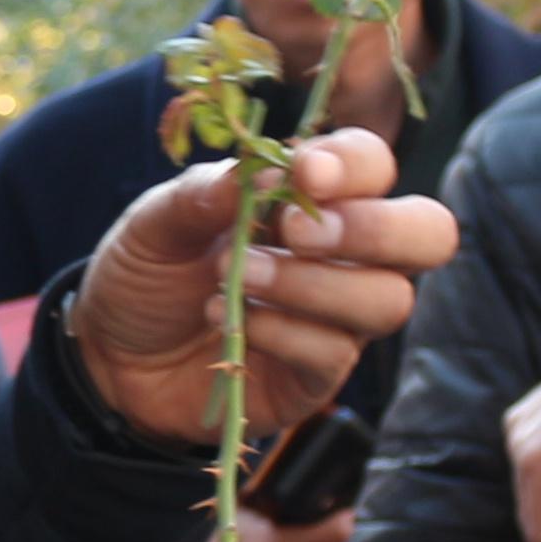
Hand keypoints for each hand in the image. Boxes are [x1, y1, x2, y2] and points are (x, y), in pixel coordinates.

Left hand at [71, 128, 457, 451]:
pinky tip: (233, 321)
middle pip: (428, 234)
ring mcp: (338, 319)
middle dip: (376, 227)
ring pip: (387, 300)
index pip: (374, 165)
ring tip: (239, 276)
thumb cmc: (148, 276)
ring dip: (312, 283)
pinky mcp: (316, 377)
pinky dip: (284, 330)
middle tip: (297, 231)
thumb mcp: (153, 223)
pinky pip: (334, 352)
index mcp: (313, 198)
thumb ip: (200, 194)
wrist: (112, 358)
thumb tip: (261, 173)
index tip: (304, 171)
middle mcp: (344, 255)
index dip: (354, 164)